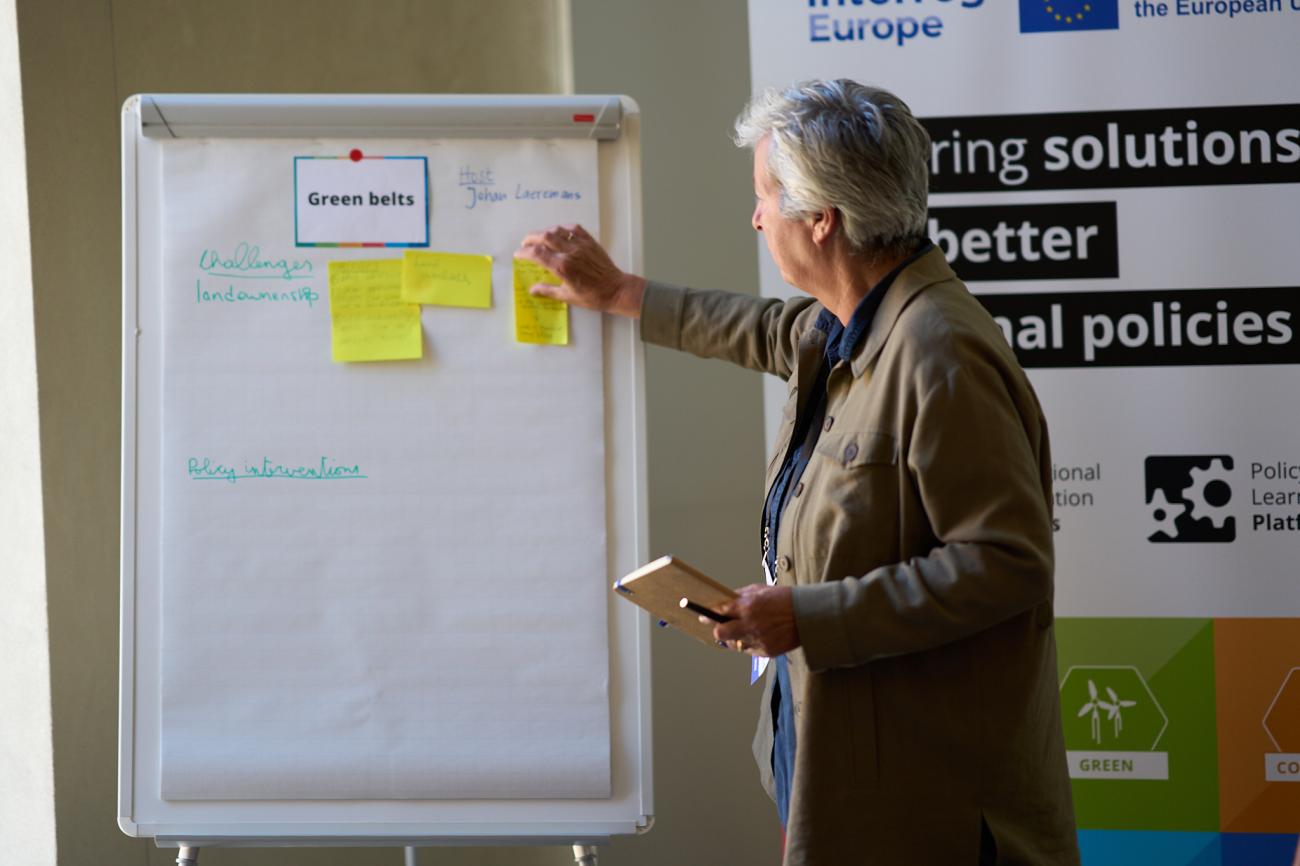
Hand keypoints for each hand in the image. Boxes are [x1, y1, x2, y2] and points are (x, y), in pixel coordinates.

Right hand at [515, 224, 645, 317]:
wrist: (615, 289)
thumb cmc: (592, 296)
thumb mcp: (567, 297)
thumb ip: (548, 291)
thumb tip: (532, 290)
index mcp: (562, 267)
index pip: (537, 254)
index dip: (524, 252)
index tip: (518, 254)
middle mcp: (570, 252)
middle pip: (544, 237)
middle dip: (530, 238)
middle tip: (525, 243)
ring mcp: (580, 245)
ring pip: (557, 230)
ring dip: (545, 232)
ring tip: (540, 238)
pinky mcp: (590, 241)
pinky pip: (574, 228)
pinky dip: (563, 228)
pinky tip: (559, 233)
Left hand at [707, 585, 800, 657]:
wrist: (807, 614)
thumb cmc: (784, 599)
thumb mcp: (759, 590)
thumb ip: (740, 596)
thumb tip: (724, 601)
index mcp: (747, 606)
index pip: (719, 612)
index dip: (708, 614)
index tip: (703, 616)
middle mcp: (750, 625)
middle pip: (719, 634)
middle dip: (717, 630)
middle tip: (720, 627)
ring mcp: (758, 640)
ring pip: (734, 645)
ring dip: (735, 638)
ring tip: (744, 630)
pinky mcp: (766, 651)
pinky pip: (749, 651)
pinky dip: (750, 644)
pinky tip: (758, 635)